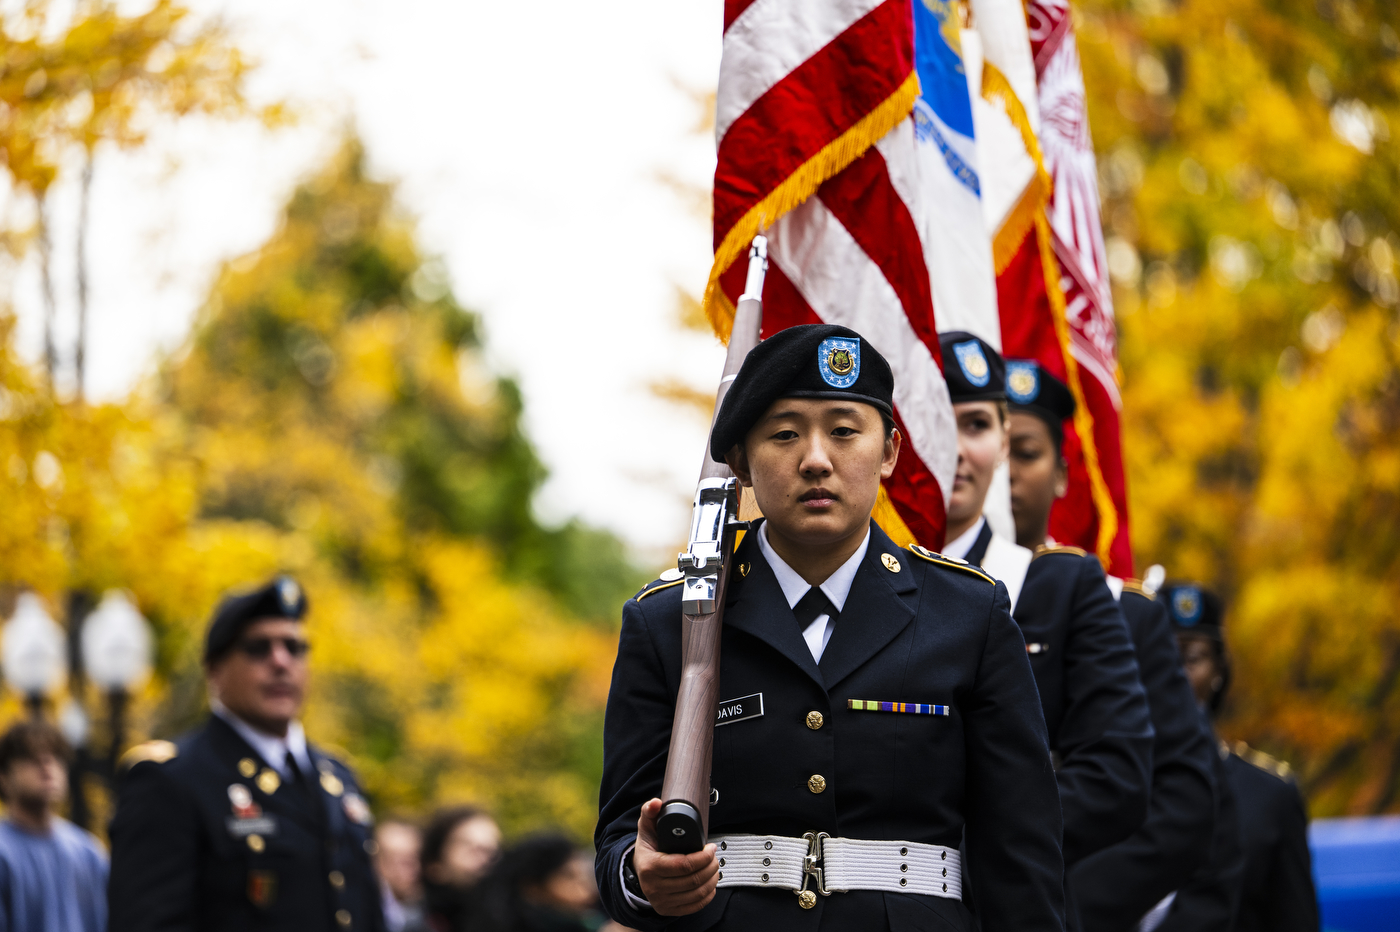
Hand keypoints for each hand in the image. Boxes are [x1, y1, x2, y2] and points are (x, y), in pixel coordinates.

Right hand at [633, 798, 718, 915]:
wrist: (638, 870)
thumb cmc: (648, 847)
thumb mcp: (646, 827)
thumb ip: (650, 811)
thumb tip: (657, 803)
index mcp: (650, 867)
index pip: (684, 865)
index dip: (702, 857)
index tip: (710, 847)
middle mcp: (654, 887)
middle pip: (693, 880)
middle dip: (711, 866)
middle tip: (715, 856)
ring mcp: (661, 901)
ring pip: (697, 893)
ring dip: (712, 880)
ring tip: (715, 868)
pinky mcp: (668, 910)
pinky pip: (694, 906)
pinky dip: (707, 895)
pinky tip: (710, 884)